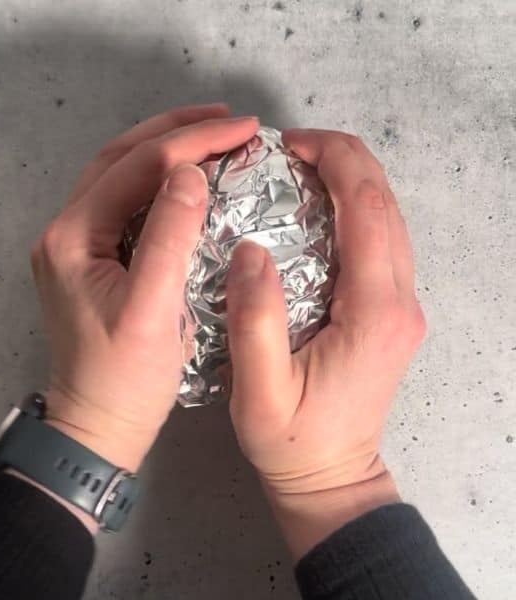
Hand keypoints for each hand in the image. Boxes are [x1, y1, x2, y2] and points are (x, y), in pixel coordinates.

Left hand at [30, 105, 259, 475]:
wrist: (96, 428)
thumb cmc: (125, 380)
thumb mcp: (153, 310)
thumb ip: (169, 237)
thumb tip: (189, 173)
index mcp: (72, 238)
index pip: (135, 166)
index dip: (192, 142)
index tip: (245, 128)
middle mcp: (64, 232)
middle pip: (120, 159)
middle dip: (175, 132)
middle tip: (230, 119)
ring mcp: (73, 246)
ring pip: (120, 177)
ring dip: (166, 152)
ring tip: (216, 137)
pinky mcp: (88, 262)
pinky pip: (123, 204)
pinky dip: (157, 184)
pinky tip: (193, 182)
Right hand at [225, 129, 424, 558]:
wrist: (330, 480)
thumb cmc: (290, 441)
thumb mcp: (259, 389)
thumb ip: (255, 320)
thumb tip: (249, 248)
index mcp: (373, 312)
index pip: (367, 211)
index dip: (335, 162)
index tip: (288, 144)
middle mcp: (399, 300)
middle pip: (385, 202)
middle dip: (342, 159)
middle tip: (285, 147)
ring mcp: (401, 305)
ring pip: (388, 217)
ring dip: (348, 180)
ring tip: (293, 168)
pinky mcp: (391, 311)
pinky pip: (380, 239)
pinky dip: (351, 208)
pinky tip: (310, 207)